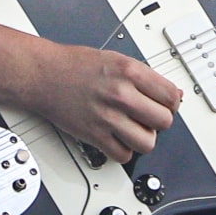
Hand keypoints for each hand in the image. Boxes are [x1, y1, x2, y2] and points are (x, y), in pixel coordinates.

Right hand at [20, 42, 182, 163]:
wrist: (43, 74)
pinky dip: (123, 151)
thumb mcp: (117, 59)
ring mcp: (108, 116)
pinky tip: (118, 139)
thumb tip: (171, 93)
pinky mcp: (94, 135)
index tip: (165, 105)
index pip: (172, 96)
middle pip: (164, 121)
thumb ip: (145, 77)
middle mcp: (121, 94)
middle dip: (159, 121)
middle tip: (149, 117)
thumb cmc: (75, 65)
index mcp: (130, 71)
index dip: (172, 103)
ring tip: (135, 130)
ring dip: (144, 138)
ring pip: (147, 142)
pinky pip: (123, 155)